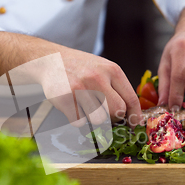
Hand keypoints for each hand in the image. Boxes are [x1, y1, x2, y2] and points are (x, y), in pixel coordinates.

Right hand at [0, 32, 141, 125]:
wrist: (50, 59)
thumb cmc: (80, 67)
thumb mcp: (103, 69)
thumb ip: (116, 88)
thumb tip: (131, 114)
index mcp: (112, 70)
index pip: (130, 98)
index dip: (134, 115)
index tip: (134, 125)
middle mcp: (98, 78)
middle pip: (116, 112)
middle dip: (113, 118)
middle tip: (105, 115)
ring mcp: (81, 88)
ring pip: (98, 120)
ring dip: (94, 120)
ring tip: (87, 109)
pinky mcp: (65, 98)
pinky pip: (79, 122)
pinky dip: (78, 120)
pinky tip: (74, 108)